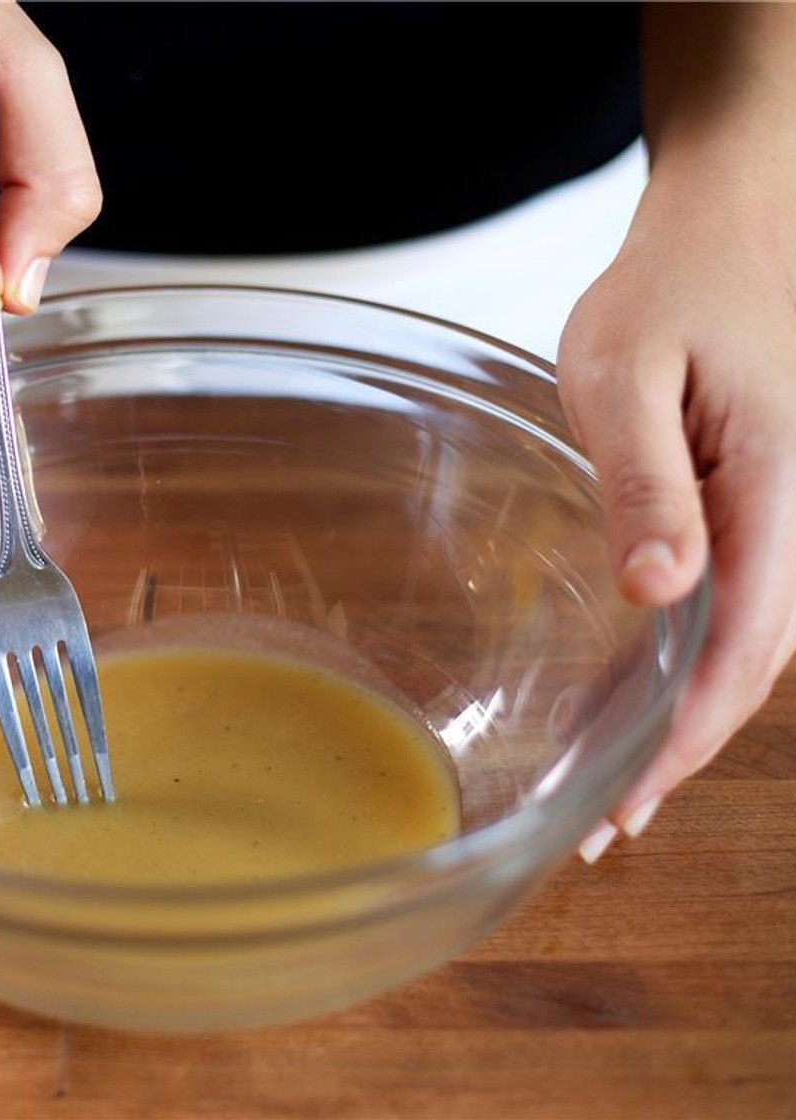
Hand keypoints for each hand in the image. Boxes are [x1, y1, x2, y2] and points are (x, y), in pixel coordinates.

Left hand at [557, 162, 795, 856]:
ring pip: (746, 647)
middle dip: (681, 753)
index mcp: (778, 496)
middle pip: (749, 669)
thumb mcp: (627, 373)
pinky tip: (640, 694)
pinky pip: (737, 606)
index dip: (685, 741)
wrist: (730, 231)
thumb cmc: (673, 287)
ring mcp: (789, 520)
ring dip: (685, 719)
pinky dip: (690, 664)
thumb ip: (646, 480)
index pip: (738, 653)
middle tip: (606, 826)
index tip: (627, 807)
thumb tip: (656, 590)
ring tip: (614, 784)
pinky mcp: (764, 510)